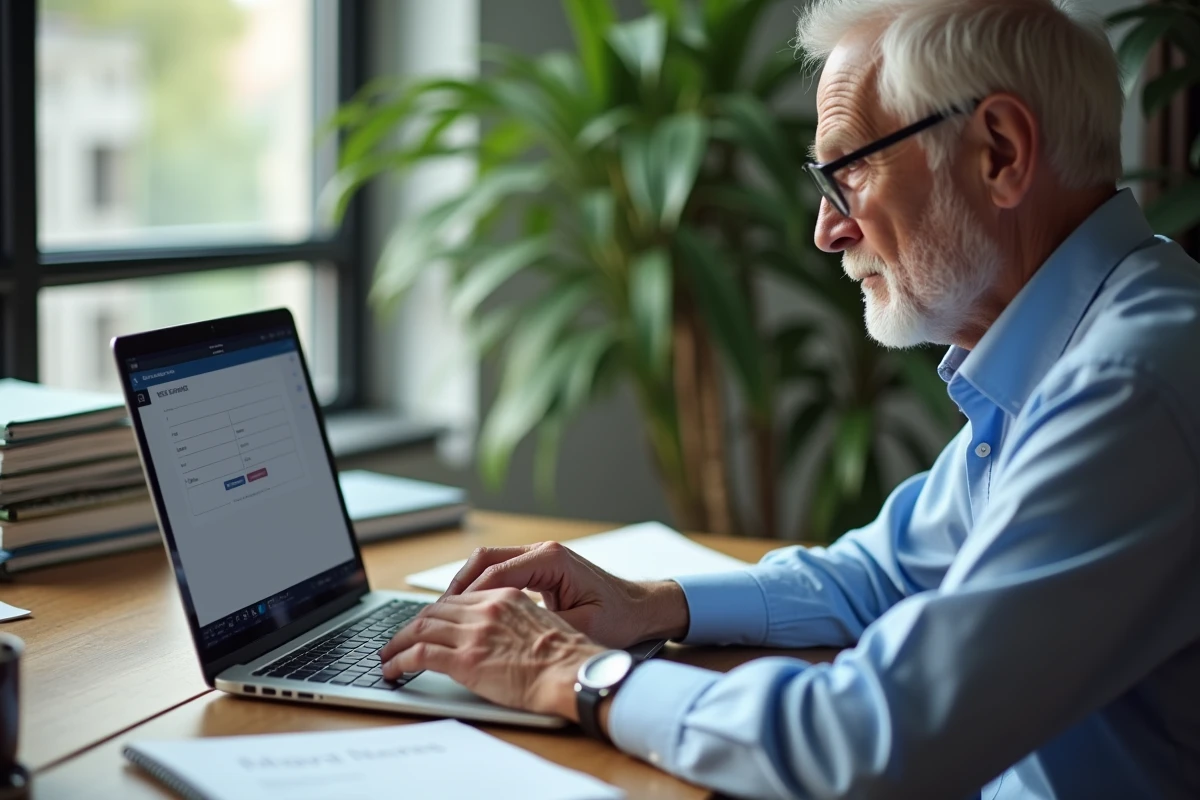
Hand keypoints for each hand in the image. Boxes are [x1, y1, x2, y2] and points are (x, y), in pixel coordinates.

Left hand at [379, 588, 603, 718]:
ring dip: (398, 642)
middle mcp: (486, 609)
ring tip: (387, 655)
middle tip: (398, 639)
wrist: (573, 673)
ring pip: (420, 628)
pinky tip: (392, 669)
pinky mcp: (465, 661)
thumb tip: (502, 635)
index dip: (437, 613)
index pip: (459, 599)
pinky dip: (399, 660)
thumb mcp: (542, 624)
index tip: (427, 624)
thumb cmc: (567, 658)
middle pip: (434, 611)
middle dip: (411, 625)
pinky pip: (419, 654)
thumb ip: (515, 622)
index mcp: (506, 597)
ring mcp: (474, 634)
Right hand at [445, 541, 688, 647]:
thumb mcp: (582, 627)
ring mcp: (539, 556)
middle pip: (485, 559)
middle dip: (458, 586)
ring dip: (465, 585)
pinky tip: (469, 610)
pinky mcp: (538, 567)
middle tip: (437, 614)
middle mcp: (542, 551)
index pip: (497, 572)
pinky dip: (480, 587)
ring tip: (446, 613)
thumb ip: (545, 627)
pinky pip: (499, 571)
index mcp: (552, 559)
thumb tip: (507, 635)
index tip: (449, 617)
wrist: (641, 608)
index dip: (470, 596)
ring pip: (488, 561)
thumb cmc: (619, 618)